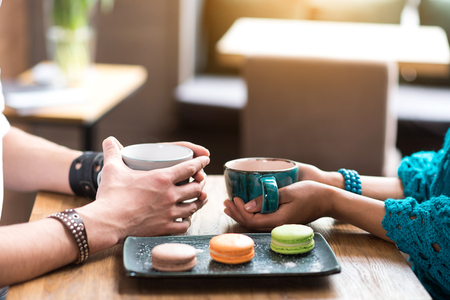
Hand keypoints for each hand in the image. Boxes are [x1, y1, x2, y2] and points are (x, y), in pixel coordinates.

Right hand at [78, 137, 209, 251]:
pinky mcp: (165, 227)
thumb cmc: (111, 195)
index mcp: (162, 178)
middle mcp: (170, 195)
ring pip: (194, 206)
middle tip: (200, 181)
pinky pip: (184, 225)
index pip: (189, 167)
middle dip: (201, 183)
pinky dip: (187, 221)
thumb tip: (109, 140)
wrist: (108, 221)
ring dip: (198, 201)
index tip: (205, 160)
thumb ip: (113, 153)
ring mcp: (169, 213)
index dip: (200, 162)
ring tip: (200, 198)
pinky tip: (186, 218)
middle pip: (196, 187)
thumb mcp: (112, 169)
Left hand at [224, 180, 329, 230]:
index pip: (252, 220)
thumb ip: (267, 199)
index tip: (233, 198)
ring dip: (242, 214)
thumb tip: (248, 205)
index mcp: (278, 220)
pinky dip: (251, 214)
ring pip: (256, 223)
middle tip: (225, 202)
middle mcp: (278, 226)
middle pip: (251, 224)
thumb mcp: (287, 192)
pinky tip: (246, 207)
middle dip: (236, 213)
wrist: (327, 200)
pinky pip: (262, 220)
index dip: (240, 211)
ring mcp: (280, 224)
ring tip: (230, 206)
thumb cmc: (310, 193)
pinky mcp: (282, 220)